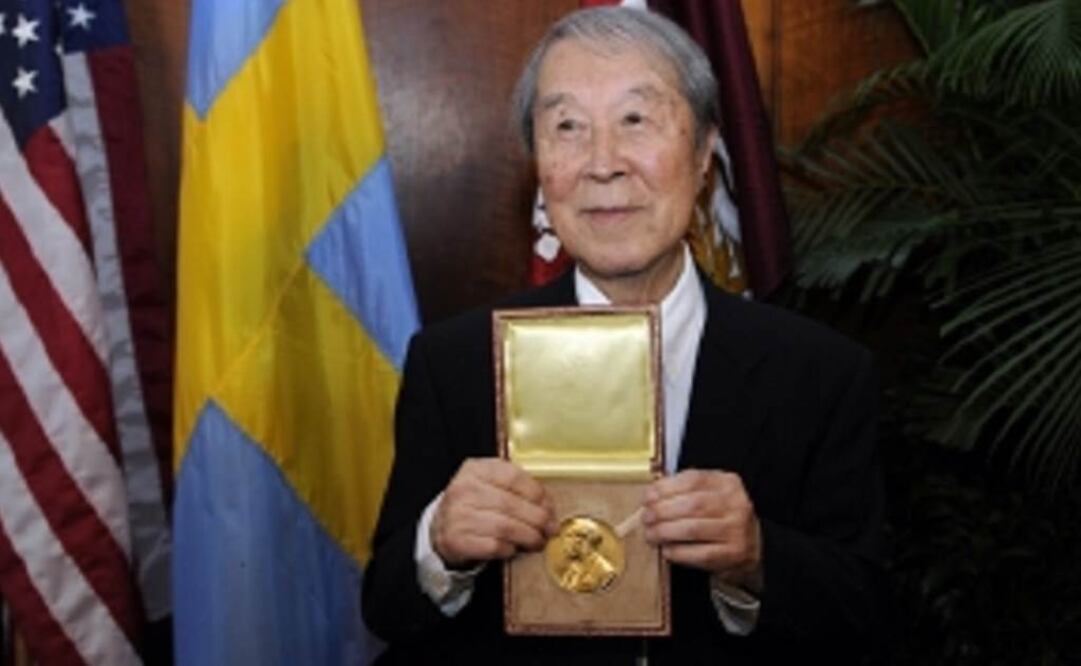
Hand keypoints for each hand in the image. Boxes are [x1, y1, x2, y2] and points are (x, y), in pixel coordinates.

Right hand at [431, 458, 556, 567]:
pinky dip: (509, 548)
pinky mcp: (456, 540)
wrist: (441, 529)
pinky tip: (513, 547)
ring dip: (528, 536)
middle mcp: (463, 490)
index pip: (514, 477)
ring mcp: (457, 515)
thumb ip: (515, 488)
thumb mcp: (488, 485)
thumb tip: (548, 505)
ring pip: (505, 526)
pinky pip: (493, 545)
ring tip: (537, 540)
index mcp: (475, 470)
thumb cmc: (473, 506)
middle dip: (538, 519)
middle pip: (512, 504)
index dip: (538, 493)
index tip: (550, 506)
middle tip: (550, 528)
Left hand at [642, 469, 762, 592]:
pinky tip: (667, 550)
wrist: (753, 544)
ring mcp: (736, 530)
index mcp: (727, 483)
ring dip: (665, 532)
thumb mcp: (710, 493)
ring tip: (651, 534)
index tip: (648, 496)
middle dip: (662, 511)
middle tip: (646, 518)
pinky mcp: (732, 554)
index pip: (693, 479)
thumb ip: (684, 490)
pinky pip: (699, 553)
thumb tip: (651, 494)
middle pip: (691, 505)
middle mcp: (735, 504)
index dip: (666, 487)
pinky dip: (678, 552)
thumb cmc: (722, 516)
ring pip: (692, 529)